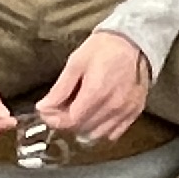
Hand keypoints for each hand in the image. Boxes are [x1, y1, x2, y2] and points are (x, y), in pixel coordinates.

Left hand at [35, 27, 154, 141]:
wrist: (134, 42)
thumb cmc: (104, 48)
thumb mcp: (76, 62)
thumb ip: (60, 88)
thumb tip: (44, 108)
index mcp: (96, 92)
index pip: (71, 121)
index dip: (55, 120)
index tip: (47, 112)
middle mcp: (113, 106)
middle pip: (82, 129)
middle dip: (66, 122)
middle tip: (60, 108)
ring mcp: (125, 111)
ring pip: (96, 134)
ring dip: (83, 128)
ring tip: (78, 111)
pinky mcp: (134, 112)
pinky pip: (113, 133)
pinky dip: (100, 129)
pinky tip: (95, 115)